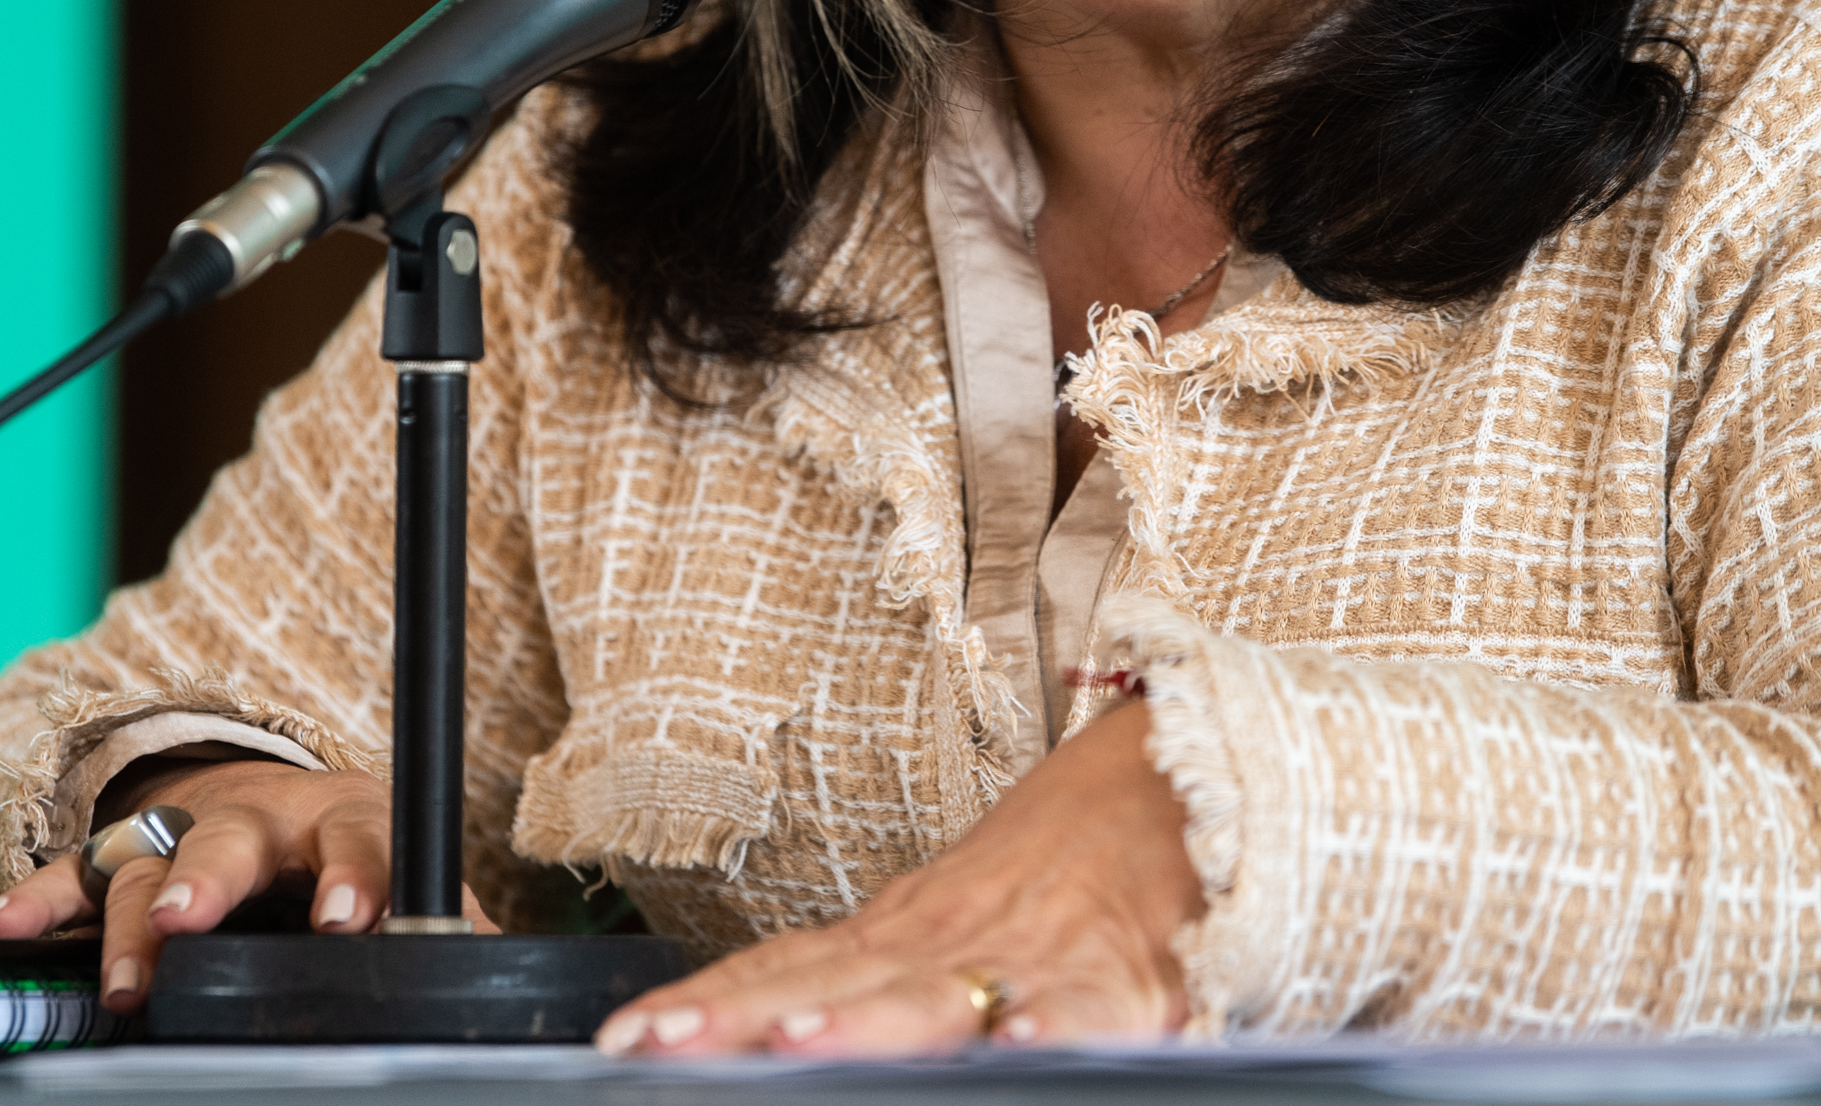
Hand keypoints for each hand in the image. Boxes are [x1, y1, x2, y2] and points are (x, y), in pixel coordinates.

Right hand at [0, 759, 492, 1011]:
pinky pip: (72, 878)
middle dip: (211, 879)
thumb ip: (444, 922)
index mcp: (344, 820)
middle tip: (191, 918)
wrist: (278, 799)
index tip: (343, 917)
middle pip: (232, 841)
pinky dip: (35, 902)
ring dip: (130, 916)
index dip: (351, 875)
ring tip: (121, 969)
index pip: (358, 839)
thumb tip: (493, 973)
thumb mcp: (401, 876)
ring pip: (150, 867)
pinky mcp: (124, 860)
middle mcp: (260, 820)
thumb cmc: (349, 855)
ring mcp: (185, 834)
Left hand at [595, 700, 1202, 1057]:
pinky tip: (1022, 1037)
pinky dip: (1054, 1023)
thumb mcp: (956, 914)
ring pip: (938, 996)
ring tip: (797, 1043)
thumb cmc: (1074, 860)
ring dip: (865, 1022)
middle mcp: (952, 939)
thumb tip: (774, 1020)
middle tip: (667, 1047)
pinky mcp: (1127, 981)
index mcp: (908, 927)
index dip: (708, 1005)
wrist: (1192, 774)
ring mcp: (1034, 956)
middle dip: (746, 1022)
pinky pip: (1089, 1009)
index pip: (786, 969)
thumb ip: (874, 972)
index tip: (629, 1038)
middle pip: (834, 985)